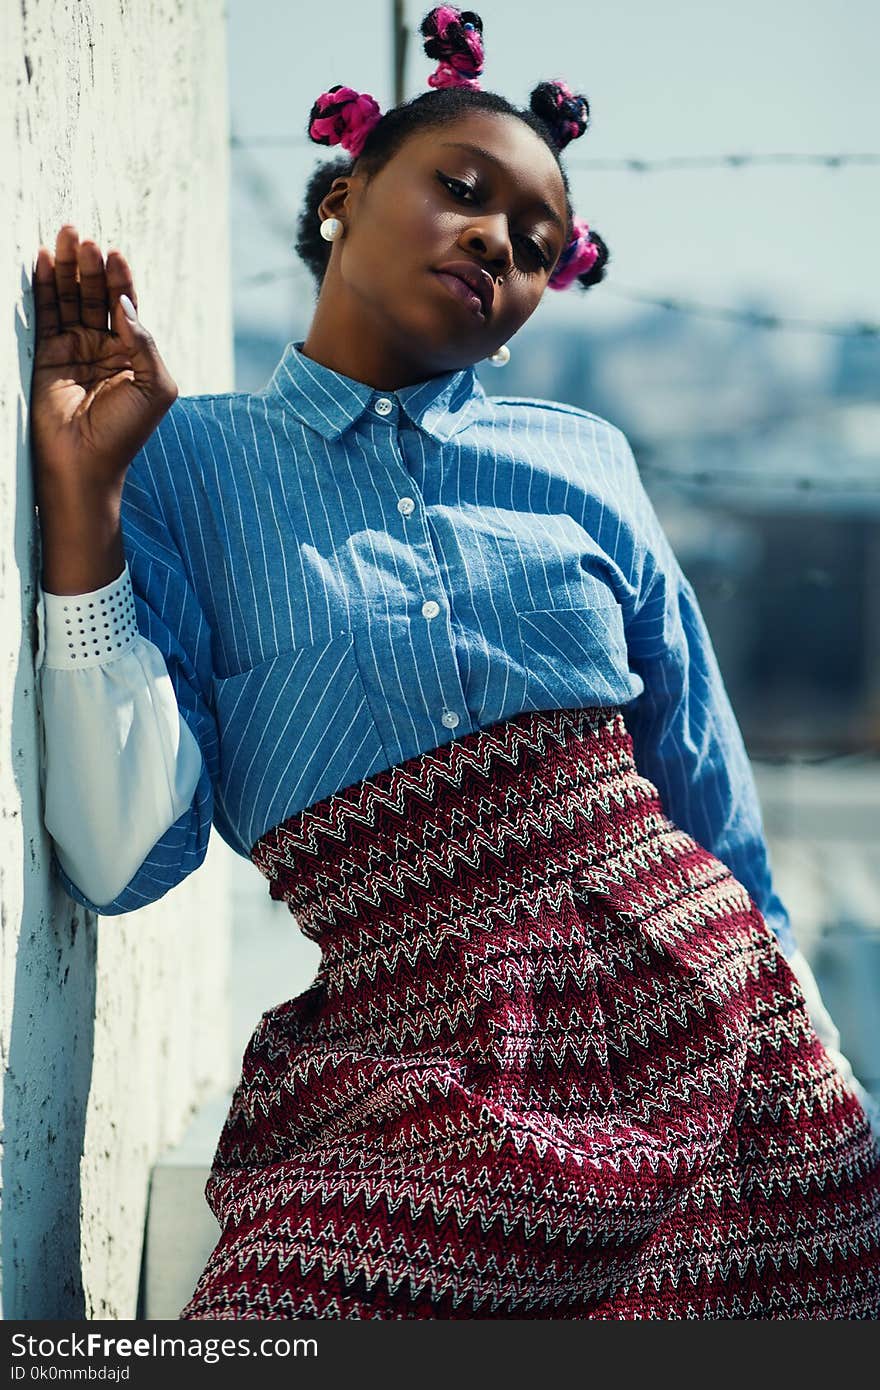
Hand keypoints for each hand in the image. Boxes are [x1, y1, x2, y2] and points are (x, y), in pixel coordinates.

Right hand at [30, 224, 178, 504]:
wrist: (84, 463)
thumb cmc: (126, 432)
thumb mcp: (156, 387)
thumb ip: (146, 343)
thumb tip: (126, 304)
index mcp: (134, 355)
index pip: (127, 306)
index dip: (121, 278)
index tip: (116, 253)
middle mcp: (104, 348)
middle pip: (96, 294)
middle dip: (91, 265)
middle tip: (85, 238)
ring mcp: (73, 349)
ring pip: (70, 298)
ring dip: (67, 267)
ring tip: (66, 236)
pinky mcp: (46, 355)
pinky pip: (45, 313)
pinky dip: (43, 285)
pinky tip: (43, 259)